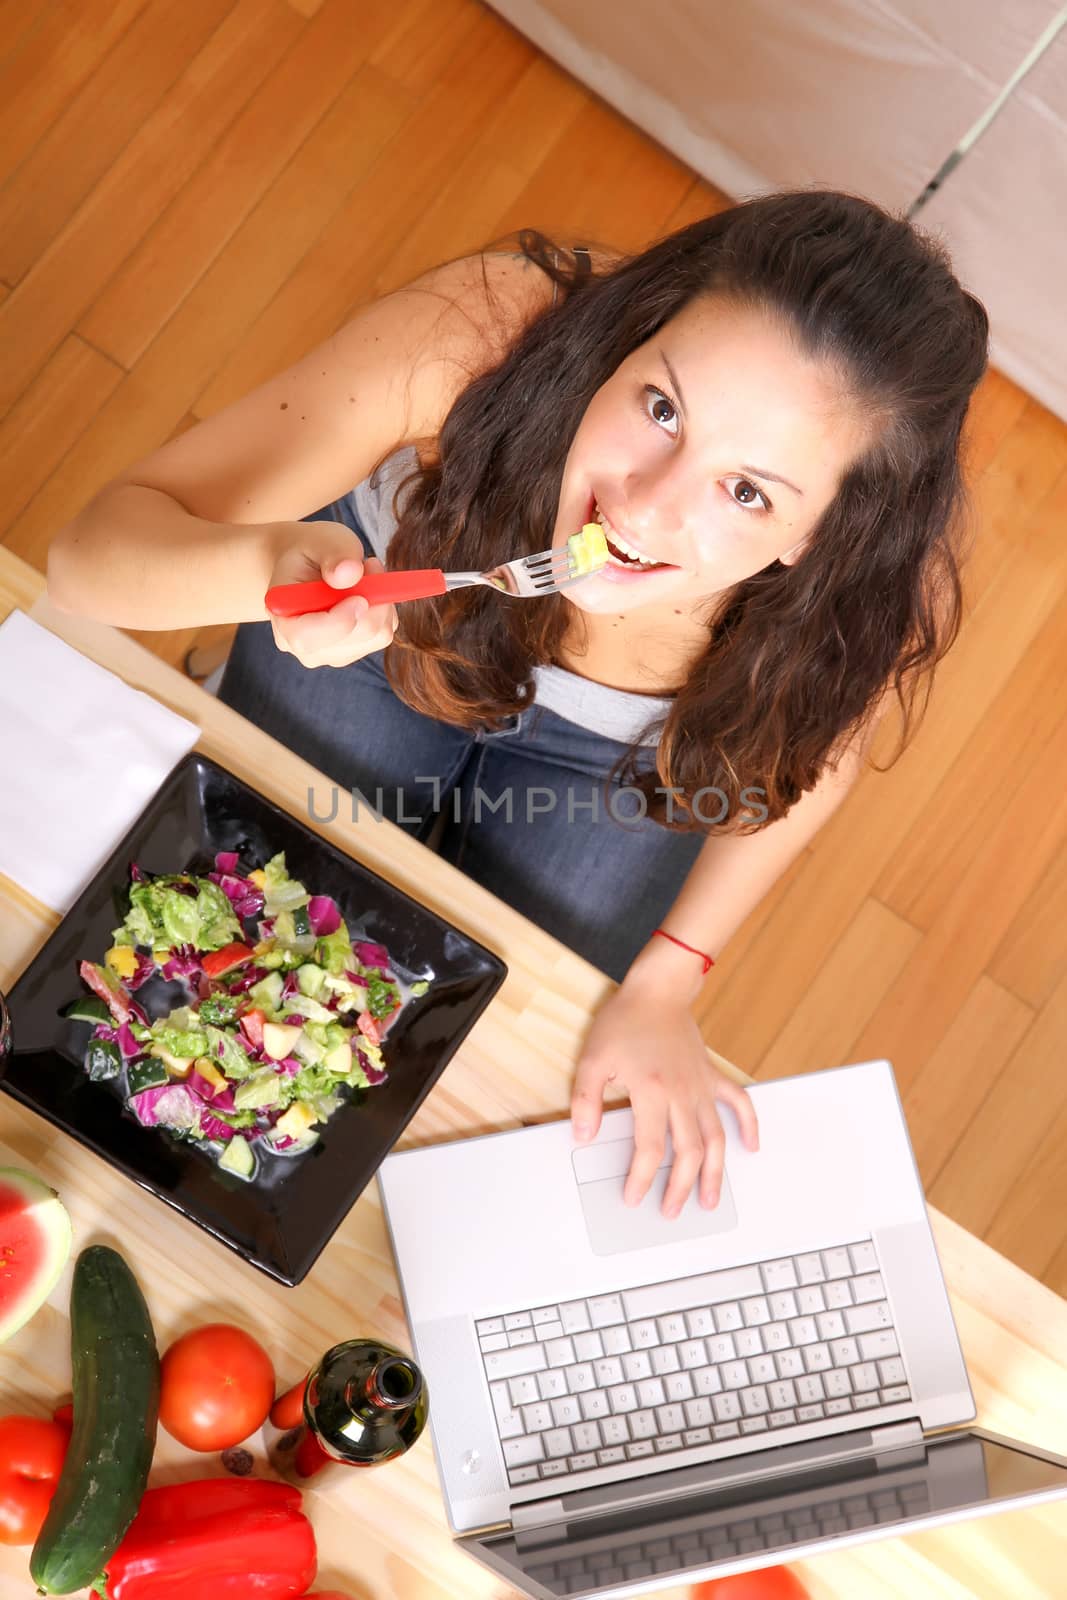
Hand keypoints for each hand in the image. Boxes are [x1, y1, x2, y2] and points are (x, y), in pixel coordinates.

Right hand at [268, 522, 396, 667]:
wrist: (307, 566)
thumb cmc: (311, 552)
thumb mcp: (319, 540)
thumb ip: (334, 554)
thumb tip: (350, 573)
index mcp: (282, 618)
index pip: (305, 637)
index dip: (337, 622)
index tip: (360, 598)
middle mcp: (302, 645)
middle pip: (352, 638)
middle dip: (371, 600)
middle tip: (370, 563)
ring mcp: (330, 653)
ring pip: (375, 636)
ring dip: (381, 602)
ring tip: (365, 574)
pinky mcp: (354, 651)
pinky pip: (384, 634)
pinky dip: (385, 609)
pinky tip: (368, 592)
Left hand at [570, 985, 758, 1216]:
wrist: (657, 990)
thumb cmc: (625, 1021)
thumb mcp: (592, 1059)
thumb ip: (586, 1101)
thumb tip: (583, 1137)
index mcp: (651, 1091)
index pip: (650, 1148)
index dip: (641, 1178)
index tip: (633, 1196)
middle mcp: (682, 1093)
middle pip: (688, 1152)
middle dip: (679, 1187)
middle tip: (671, 1211)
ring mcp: (701, 1085)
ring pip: (715, 1137)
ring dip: (715, 1172)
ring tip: (711, 1199)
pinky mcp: (711, 1075)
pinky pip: (738, 1102)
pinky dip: (748, 1125)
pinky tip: (750, 1147)